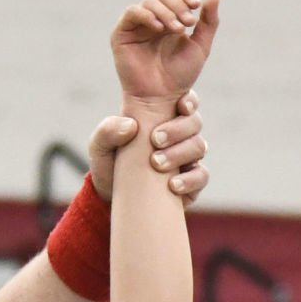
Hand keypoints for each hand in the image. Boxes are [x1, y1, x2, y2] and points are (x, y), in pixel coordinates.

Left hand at [88, 98, 209, 205]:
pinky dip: (190, 180)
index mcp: (162, 118)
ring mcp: (188, 160)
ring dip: (180, 153)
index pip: (185, 102)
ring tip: (156, 163)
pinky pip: (201, 177)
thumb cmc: (108, 166)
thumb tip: (131, 125)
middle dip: (178, 129)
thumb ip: (107, 131)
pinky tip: (172, 185)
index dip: (189, 101)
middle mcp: (180, 136)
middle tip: (156, 140)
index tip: (181, 106)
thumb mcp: (99, 147)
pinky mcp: (192, 184)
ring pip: (199, 147)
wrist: (112, 200)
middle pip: (194, 123)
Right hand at [111, 0, 219, 107]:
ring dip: (166, 12)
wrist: (161, 99)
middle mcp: (153, 19)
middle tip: (188, 23)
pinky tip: (158, 27)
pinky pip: (132, 13)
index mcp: (170, 18)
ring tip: (177, 29)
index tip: (196, 5)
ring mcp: (137, 25)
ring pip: (150, 2)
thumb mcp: (200, 48)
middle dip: (178, 6)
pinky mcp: (122, 34)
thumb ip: (208, 23)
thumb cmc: (180, 77)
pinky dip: (147, 15)